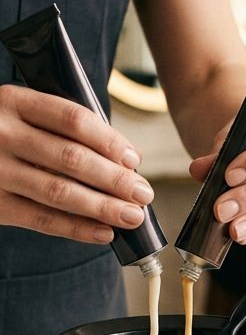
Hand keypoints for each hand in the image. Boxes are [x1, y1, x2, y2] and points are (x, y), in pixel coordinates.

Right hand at [0, 85, 153, 242]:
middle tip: (143, 193)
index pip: (72, 119)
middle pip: (71, 159)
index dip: (109, 141)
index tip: (134, 160)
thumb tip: (120, 160)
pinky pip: (41, 219)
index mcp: (13, 101)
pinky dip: (76, 229)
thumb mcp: (20, 111)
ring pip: (58, 192)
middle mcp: (1, 134)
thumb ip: (61, 126)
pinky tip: (102, 232)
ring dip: (102, 207)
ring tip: (131, 216)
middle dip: (114, 180)